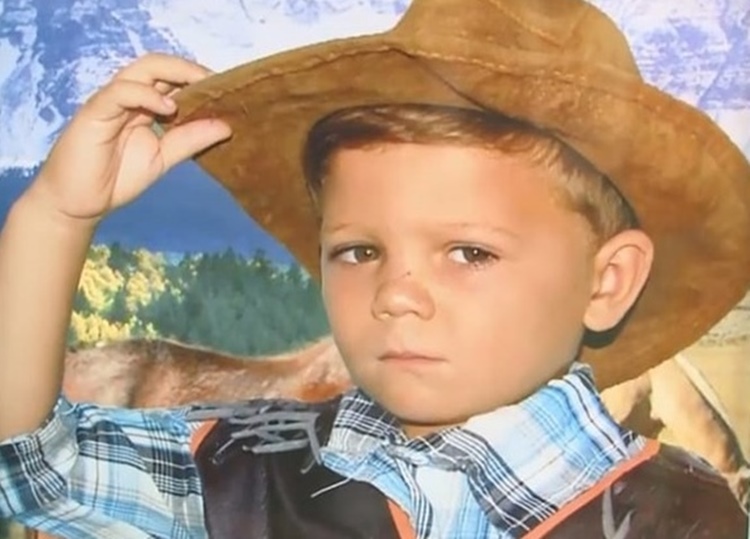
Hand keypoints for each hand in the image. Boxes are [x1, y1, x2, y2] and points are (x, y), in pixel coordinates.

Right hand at [27, 53, 231, 224]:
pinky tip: (169, 108)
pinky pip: (120, 92)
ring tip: (202, 86)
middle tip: (219, 81)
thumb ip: (190, 140)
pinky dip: (146, 95)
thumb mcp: (163, 158)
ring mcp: (110, 102)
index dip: (198, 79)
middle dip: (190, 69)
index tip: (228, 89)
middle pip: (158, 66)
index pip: (171, 80)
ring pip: (141, 70)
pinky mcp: (94, 111)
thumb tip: (227, 126)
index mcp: (143, 106)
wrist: (80, 204)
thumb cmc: (116, 179)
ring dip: (174, 74)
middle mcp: (127, 98)